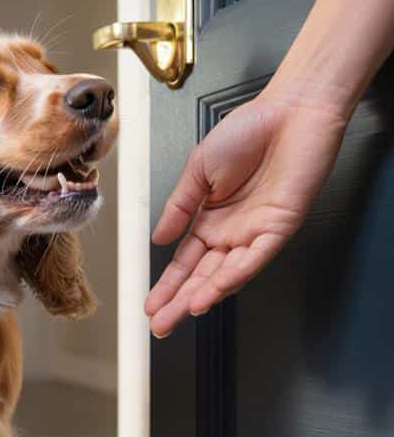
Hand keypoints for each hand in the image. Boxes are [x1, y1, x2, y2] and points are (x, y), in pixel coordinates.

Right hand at [144, 88, 349, 336]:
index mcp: (209, 218)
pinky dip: (231, 278)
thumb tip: (158, 240)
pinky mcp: (279, 227)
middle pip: (201, 276)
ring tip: (179, 315)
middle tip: (159, 325)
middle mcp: (231, 231)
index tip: (150, 305)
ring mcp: (254, 232)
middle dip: (179, 302)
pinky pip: (253, 259)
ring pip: (225, 275)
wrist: (288, 111)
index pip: (184, 262)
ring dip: (201, 296)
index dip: (167, 284)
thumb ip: (178, 208)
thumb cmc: (247, 131)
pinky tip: (211, 293)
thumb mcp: (196, 170)